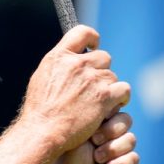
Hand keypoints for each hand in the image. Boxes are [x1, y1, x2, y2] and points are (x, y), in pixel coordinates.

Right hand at [18, 25, 130, 152]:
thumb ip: (59, 65)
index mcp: (58, 57)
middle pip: (103, 57)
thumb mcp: (41, 77)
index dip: (92, 38)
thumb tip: (70, 58)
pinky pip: (123, 89)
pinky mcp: (105, 96)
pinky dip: (121, 97)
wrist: (44, 130)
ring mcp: (92, 79)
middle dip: (101, 70)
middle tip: (94, 85)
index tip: (94, 47)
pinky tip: (113, 104)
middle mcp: (76, 64)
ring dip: (108, 87)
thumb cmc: (40, 109)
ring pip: (112, 75)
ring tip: (97, 101)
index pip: (82, 32)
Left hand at [40, 112, 138, 163]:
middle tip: (94, 141)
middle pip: (125, 120)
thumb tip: (109, 102)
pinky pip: (134, 159)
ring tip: (97, 159)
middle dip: (111, 131)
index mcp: (94, 122)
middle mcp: (107, 134)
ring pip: (131, 139)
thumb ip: (92, 117)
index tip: (91, 125)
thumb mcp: (76, 133)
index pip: (112, 107)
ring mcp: (118, 150)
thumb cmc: (66, 160)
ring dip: (113, 150)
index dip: (106, 115)